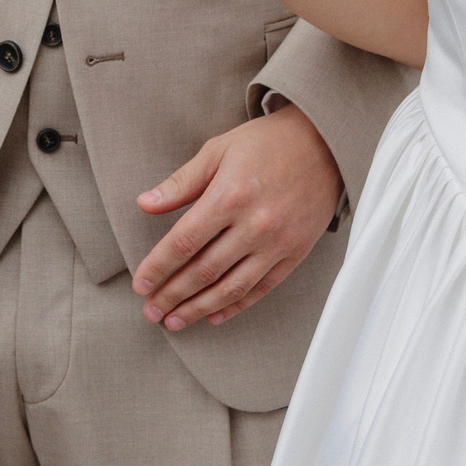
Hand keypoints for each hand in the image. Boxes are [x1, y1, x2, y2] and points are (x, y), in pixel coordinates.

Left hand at [130, 104, 341, 330]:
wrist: (324, 143)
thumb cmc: (267, 143)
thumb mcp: (219, 150)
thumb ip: (181, 182)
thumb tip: (144, 204)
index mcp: (230, 195)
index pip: (184, 242)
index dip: (158, 267)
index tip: (140, 284)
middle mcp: (254, 224)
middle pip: (204, 271)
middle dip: (172, 295)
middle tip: (150, 311)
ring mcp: (277, 242)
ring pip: (231, 288)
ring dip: (198, 309)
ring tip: (174, 321)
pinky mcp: (295, 253)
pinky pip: (261, 289)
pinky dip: (235, 306)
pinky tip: (213, 315)